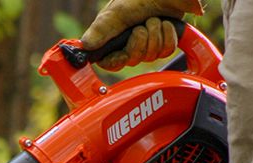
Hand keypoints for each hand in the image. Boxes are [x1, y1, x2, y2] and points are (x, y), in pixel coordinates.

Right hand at [81, 0, 203, 70]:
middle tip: (141, 26)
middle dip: (140, 42)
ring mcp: (147, 43)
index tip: (122, 55)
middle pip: (133, 60)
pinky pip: (166, 51)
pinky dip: (168, 36)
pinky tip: (165, 24)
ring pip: (151, 56)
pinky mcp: (164, 42)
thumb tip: (84, 46)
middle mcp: (129, 41)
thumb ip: (101, 30)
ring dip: (155, 36)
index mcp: (113, 36)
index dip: (115, 61)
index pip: (108, 61)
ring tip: (154, 20)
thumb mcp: (117, 12)